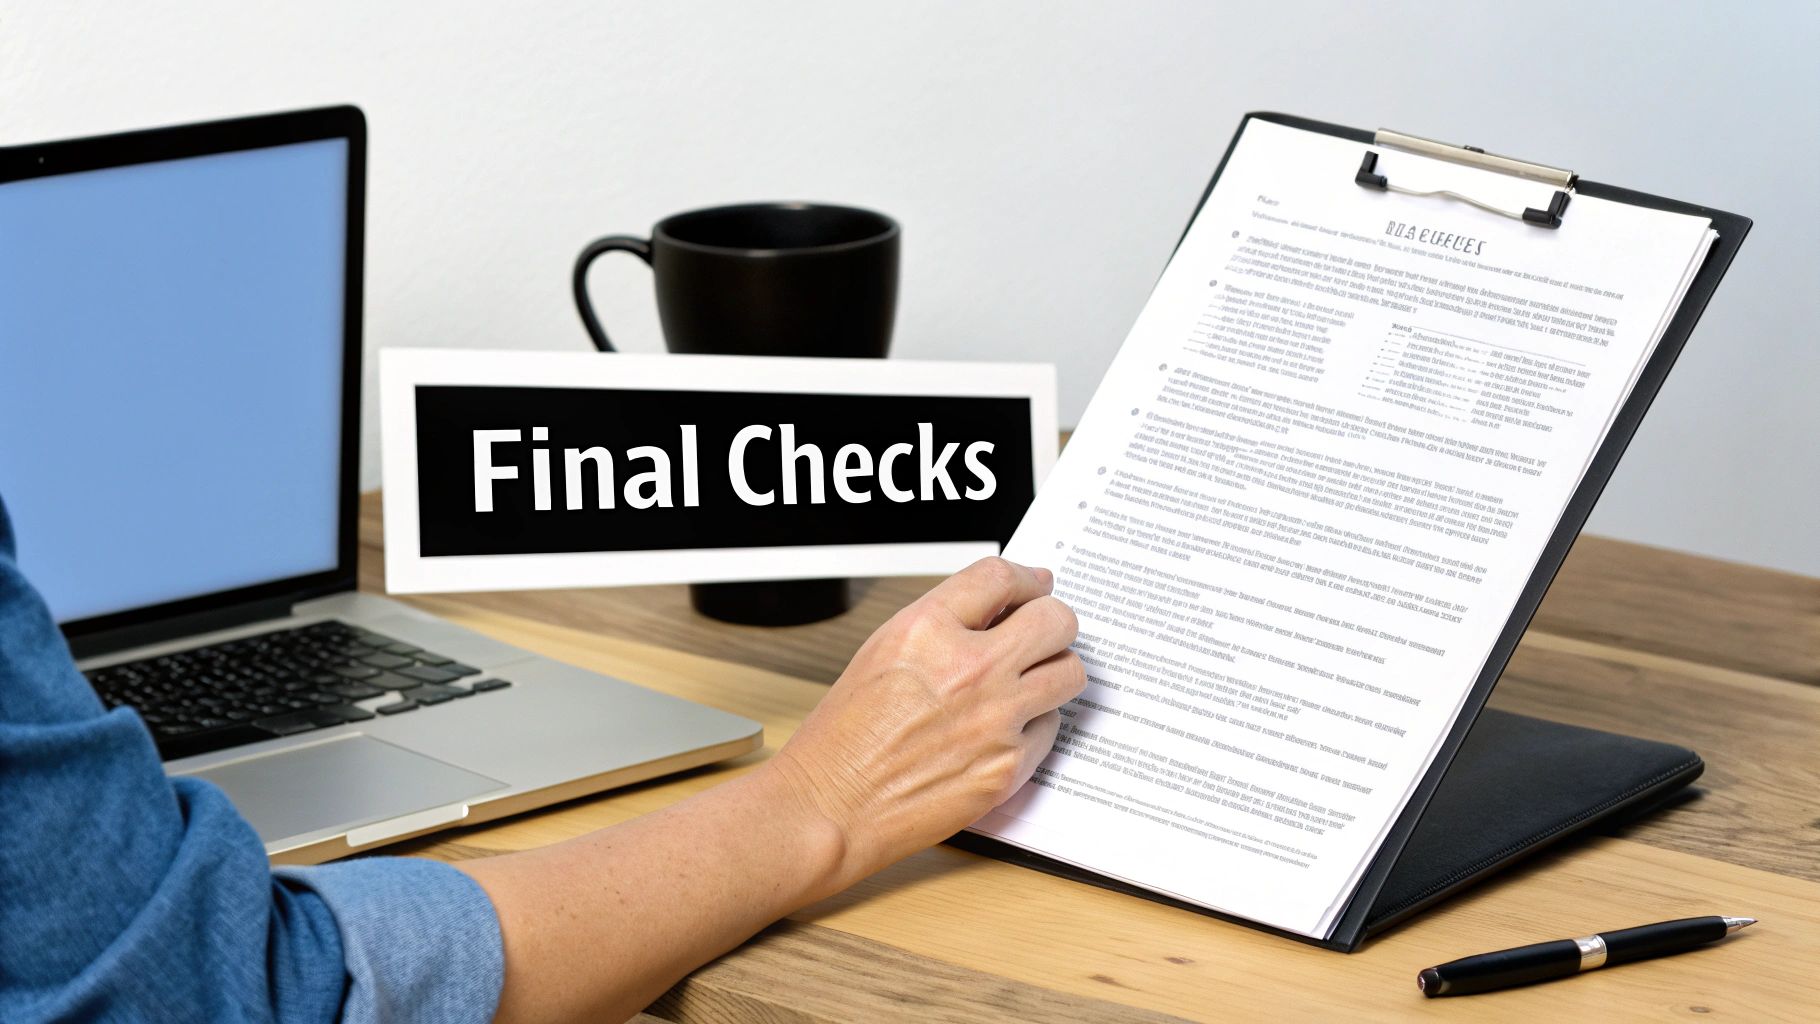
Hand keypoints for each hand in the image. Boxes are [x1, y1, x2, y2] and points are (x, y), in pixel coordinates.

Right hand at [768, 556, 1084, 888]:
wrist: (832, 806)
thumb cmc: (844, 738)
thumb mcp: (882, 651)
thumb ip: (943, 622)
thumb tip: (997, 606)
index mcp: (927, 630)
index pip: (1001, 577)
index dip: (1025, 578)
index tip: (1034, 586)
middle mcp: (968, 669)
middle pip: (1054, 620)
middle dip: (1052, 622)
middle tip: (1043, 633)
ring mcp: (995, 720)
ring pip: (1070, 673)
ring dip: (1054, 670)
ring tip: (1032, 681)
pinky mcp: (1009, 767)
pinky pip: (1050, 729)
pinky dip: (1034, 726)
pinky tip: (1004, 730)